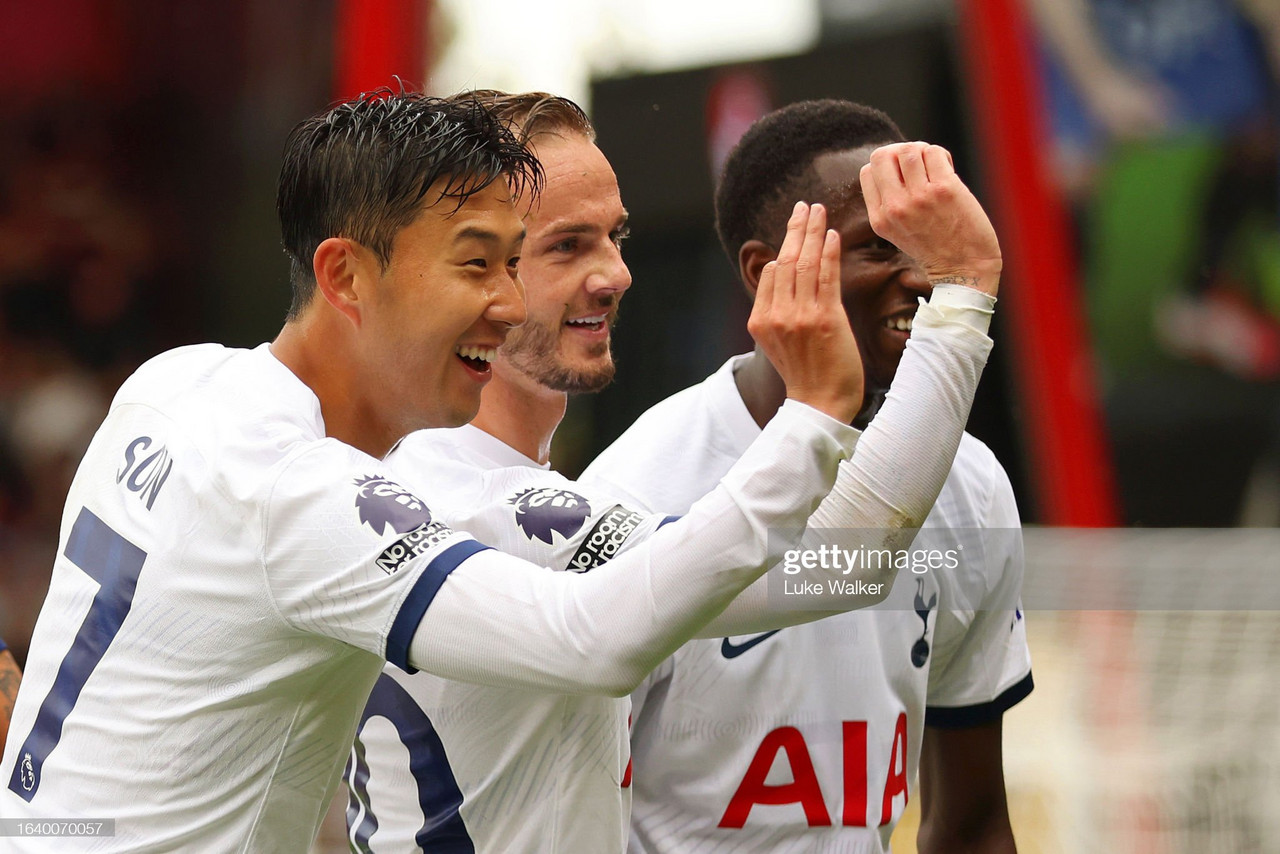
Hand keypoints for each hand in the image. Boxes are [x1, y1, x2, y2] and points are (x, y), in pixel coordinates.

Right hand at [747, 201, 863, 422]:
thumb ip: (779, 309)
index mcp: (761, 320)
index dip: (784, 245)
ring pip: (804, 264)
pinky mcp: (824, 320)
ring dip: (812, 232)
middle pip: (785, 261)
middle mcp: (776, 315)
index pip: (771, 273)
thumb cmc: (807, 374)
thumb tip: (783, 274)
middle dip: (796, 228)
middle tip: (805, 205)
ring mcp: (799, 317)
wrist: (821, 405)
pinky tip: (832, 235)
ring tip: (819, 210)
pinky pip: (825, 277)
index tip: (796, 225)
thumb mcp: (780, 341)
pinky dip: (828, 252)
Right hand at [860, 142, 1001, 296]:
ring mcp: (919, 198)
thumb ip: (889, 202)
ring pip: (909, 149)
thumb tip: (895, 161)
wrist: (965, 269)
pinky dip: (942, 155)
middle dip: (900, 152)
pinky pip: (934, 152)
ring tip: (935, 167)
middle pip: (882, 155)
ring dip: (923, 151)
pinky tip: (949, 171)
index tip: (904, 177)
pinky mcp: (944, 189)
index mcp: (879, 218)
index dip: (887, 166)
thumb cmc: (937, 247)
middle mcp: (894, 207)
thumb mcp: (897, 231)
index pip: (868, 171)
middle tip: (918, 166)